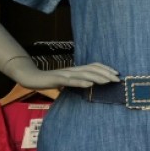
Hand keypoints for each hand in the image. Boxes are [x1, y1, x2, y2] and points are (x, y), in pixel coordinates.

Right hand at [4, 58, 119, 88]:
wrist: (31, 77)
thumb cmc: (50, 80)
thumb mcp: (67, 80)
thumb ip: (78, 81)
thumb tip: (91, 84)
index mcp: (76, 69)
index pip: (94, 66)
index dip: (106, 68)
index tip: (117, 73)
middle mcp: (73, 69)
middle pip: (92, 69)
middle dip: (106, 73)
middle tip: (118, 79)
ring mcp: (65, 74)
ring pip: (84, 74)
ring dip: (97, 77)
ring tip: (108, 81)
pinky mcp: (57, 79)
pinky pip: (71, 81)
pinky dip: (81, 82)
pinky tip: (89, 84)